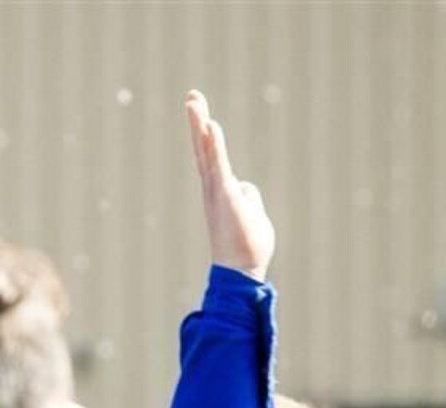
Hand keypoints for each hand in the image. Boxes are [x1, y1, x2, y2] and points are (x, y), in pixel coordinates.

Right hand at [187, 89, 273, 281]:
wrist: (241, 272)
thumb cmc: (248, 248)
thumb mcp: (254, 215)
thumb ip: (249, 197)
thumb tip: (246, 189)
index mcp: (220, 191)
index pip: (213, 157)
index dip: (207, 136)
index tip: (203, 115)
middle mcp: (214, 189)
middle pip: (204, 149)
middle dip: (197, 122)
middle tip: (191, 96)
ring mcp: (217, 191)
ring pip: (207, 152)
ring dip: (200, 125)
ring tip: (193, 101)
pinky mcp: (224, 195)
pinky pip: (219, 165)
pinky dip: (215, 145)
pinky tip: (211, 126)